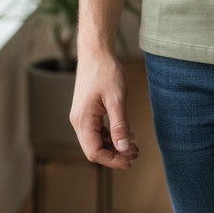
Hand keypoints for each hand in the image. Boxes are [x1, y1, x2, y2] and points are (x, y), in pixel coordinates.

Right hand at [69, 49, 139, 168]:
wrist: (96, 52)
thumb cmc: (106, 72)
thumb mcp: (117, 99)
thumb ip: (120, 125)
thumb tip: (124, 149)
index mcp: (83, 120)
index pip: (94, 152)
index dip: (112, 160)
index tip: (130, 160)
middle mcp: (78, 121)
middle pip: (93, 149)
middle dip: (114, 154)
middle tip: (135, 152)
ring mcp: (81, 116)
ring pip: (95, 141)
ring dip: (113, 146)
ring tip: (132, 145)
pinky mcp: (86, 111)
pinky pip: (96, 131)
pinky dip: (109, 136)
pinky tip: (124, 132)